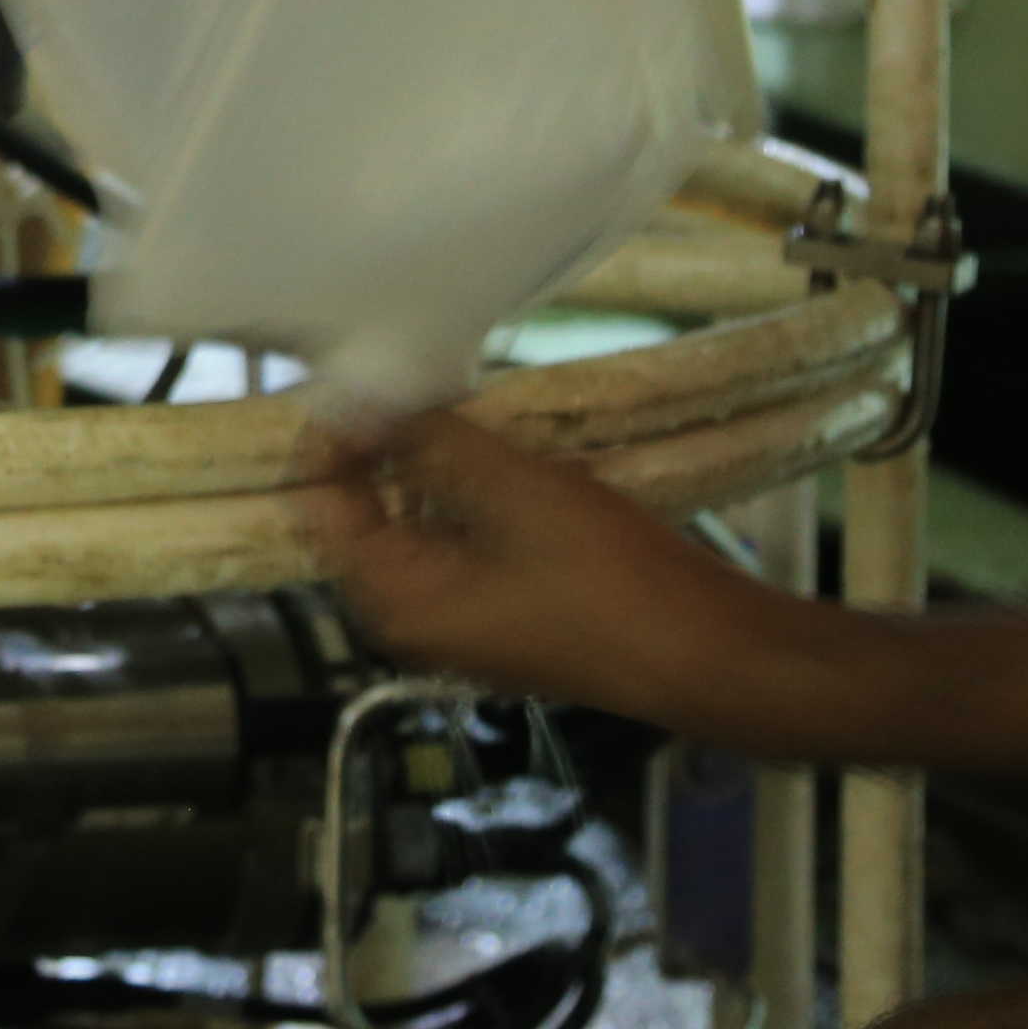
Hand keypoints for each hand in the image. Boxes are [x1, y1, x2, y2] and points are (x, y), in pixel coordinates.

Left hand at [301, 410, 836, 734]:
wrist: (707, 655)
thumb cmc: (610, 581)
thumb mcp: (513, 492)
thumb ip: (429, 442)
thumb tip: (360, 401)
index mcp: (394, 602)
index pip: (320, 503)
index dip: (334, 434)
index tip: (367, 373)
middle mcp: (413, 620)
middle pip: (363, 511)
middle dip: (384, 442)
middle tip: (419, 378)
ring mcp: (461, 619)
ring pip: (416, 519)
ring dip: (433, 461)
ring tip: (464, 404)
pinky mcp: (505, 609)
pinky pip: (461, 537)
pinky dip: (471, 490)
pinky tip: (509, 454)